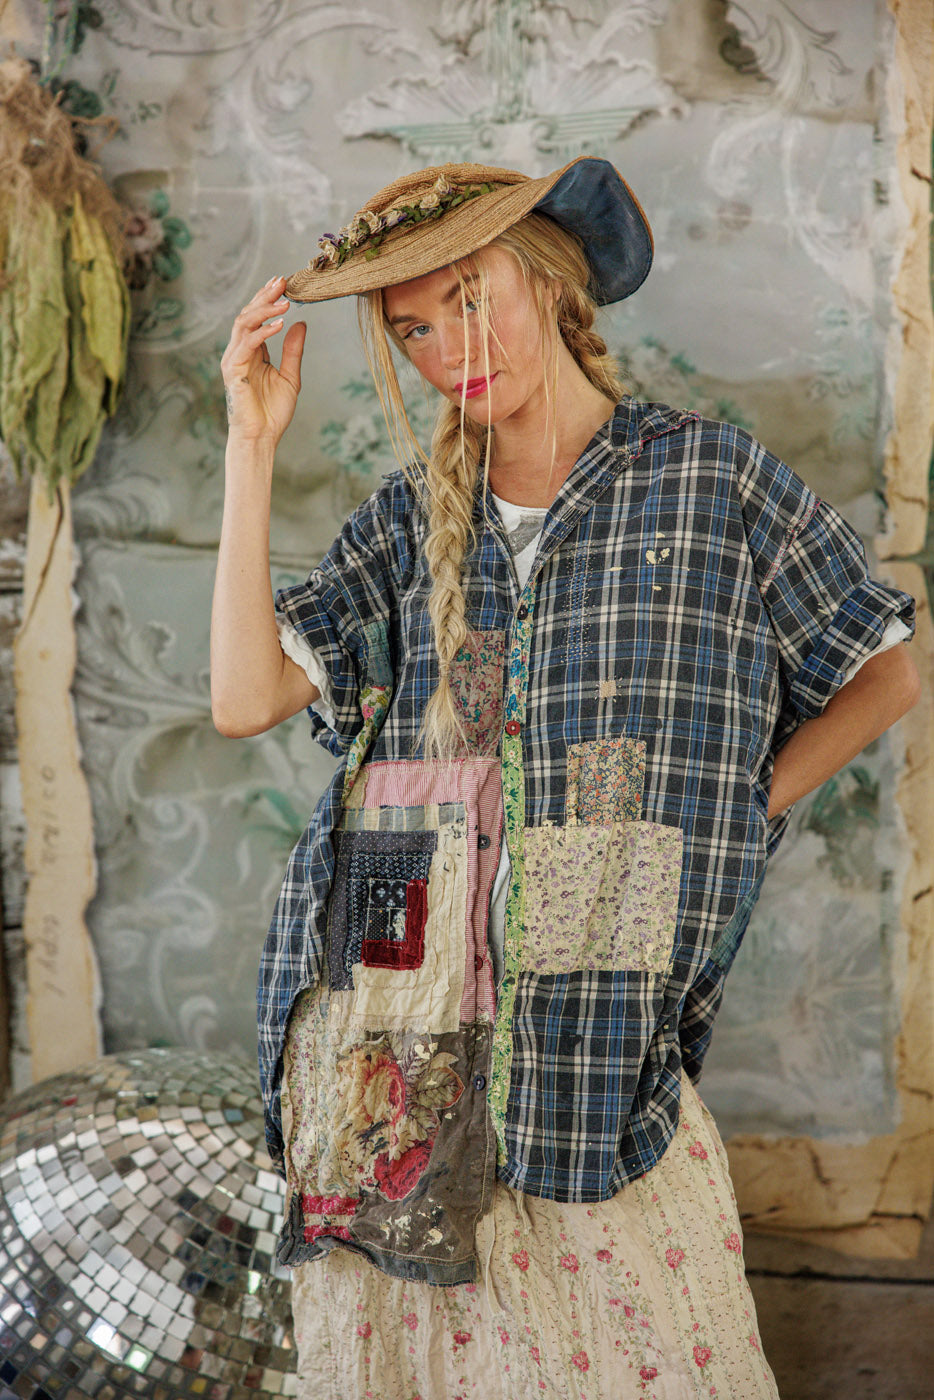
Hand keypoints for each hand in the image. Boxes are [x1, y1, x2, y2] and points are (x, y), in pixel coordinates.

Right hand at [221, 276, 306, 444]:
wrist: (261, 437)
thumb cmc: (273, 412)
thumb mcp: (290, 376)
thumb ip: (293, 350)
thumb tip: (300, 324)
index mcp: (252, 351)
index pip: (257, 318)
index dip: (268, 299)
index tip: (283, 283)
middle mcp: (239, 351)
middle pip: (248, 314)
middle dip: (264, 296)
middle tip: (282, 281)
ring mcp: (233, 359)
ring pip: (244, 323)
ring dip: (264, 309)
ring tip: (284, 299)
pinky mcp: (232, 370)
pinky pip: (247, 344)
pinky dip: (263, 332)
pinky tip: (280, 324)